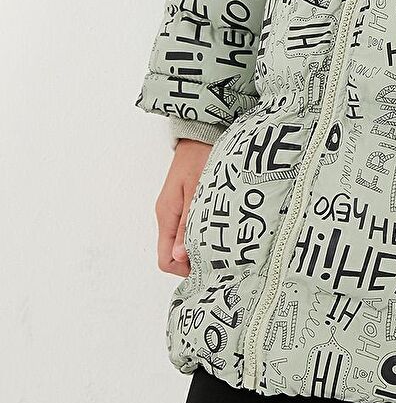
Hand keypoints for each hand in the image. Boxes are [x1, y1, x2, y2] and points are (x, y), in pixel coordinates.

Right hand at [155, 140, 212, 276]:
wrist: (201, 133)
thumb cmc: (201, 157)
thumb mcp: (198, 191)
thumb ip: (189, 223)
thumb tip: (180, 257)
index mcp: (167, 214)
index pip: (165, 259)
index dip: (183, 269)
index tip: (208, 266)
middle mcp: (167, 215)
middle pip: (173, 254)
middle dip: (194, 259)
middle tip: (221, 256)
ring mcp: (175, 209)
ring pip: (182, 241)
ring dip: (199, 245)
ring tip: (224, 241)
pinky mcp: (184, 202)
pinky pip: (188, 227)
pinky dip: (201, 231)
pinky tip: (219, 225)